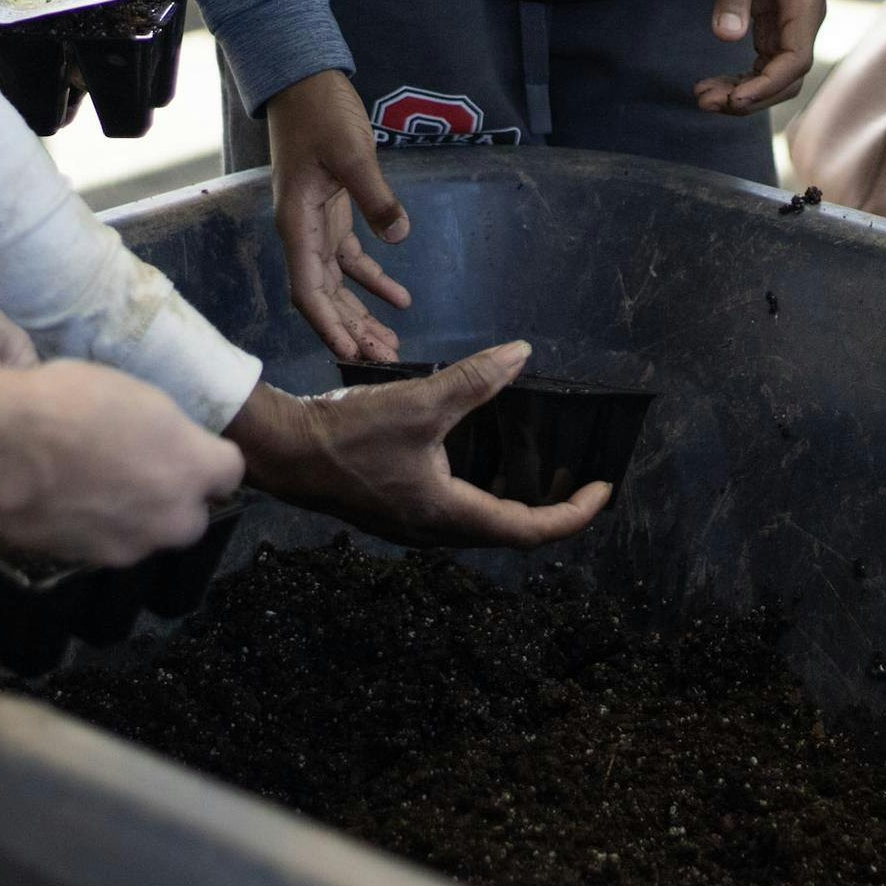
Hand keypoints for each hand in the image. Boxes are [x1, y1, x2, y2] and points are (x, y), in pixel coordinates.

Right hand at [0, 361, 245, 564]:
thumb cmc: (71, 403)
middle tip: (140, 472)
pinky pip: (104, 544)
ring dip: (132, 517)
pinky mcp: (87, 562)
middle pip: (192, 517)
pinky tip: (65, 501)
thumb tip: (165, 445)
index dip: (207, 460)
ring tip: (93, 485)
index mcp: (193, 468)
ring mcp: (129, 546)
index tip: (187, 450)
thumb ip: (166, 432)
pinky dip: (93, 528)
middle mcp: (171, 517)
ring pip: (146, 536)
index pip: (229, 472)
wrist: (1, 447)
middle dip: (173, 500)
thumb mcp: (137, 397)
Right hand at [224, 342, 610, 547]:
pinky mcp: (397, 510)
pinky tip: (481, 458)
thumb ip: (474, 380)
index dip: (573, 513)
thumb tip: (521, 354)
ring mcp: (415, 524)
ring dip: (516, 500)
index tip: (602, 490)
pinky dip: (483, 491)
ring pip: (481, 522)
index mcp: (451, 516)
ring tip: (541, 468)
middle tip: (577, 478)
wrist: (283, 452)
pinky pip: (455, 510)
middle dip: (550, 508)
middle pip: (509, 532)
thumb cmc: (348, 435)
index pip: (530, 530)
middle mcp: (436, 530)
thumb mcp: (419, 404)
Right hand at [266, 71, 411, 360]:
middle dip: (351, 331)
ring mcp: (315, 225)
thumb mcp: (353, 151)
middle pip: (324, 296)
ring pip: (337, 284)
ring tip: (392, 345)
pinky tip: (399, 300)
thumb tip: (399, 237)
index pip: (308, 289)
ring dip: (361, 314)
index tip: (351, 354)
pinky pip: (350, 259)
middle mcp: (301, 232)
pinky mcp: (331, 214)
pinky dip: (373, 281)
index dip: (328, 325)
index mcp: (297, 223)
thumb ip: (375, 196)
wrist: (304, 81)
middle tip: (385, 360)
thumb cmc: (320, 112)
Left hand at [697, 0, 826, 114]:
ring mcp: (788, 20)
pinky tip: (712, 84)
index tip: (732, 100)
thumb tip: (726, 36)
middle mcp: (803, 15)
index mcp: (804, 0)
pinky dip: (740, 77)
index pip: (795, 61)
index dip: (765, 86)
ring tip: (702, 97)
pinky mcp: (771, 19)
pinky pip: (761, 61)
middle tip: (705, 101)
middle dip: (750, 96)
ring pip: (773, 74)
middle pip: (787, 77)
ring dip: (742, 92)